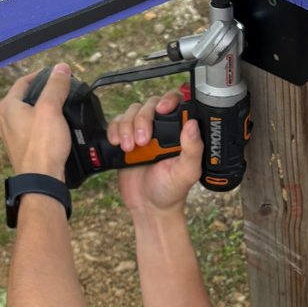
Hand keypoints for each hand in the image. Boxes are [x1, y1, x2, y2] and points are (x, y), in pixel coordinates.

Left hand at [0, 63, 71, 180]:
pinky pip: (31, 130)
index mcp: (8, 106)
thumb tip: (61, 68)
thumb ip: (55, 86)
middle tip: (62, 89)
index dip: (41, 74)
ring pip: (28, 114)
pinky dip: (42, 124)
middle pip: (25, 97)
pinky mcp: (21, 148)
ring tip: (61, 107)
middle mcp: (5, 120)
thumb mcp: (51, 108)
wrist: (41, 180)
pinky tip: (56, 128)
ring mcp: (11, 136)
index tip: (58, 73)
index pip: (24, 81)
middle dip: (43, 92)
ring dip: (43, 109)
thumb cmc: (43, 144)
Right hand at [109, 92, 202, 217]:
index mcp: (180, 133)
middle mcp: (162, 129)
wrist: (148, 206)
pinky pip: (117, 122)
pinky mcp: (125, 138)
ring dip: (127, 126)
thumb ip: (193, 150)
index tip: (162, 110)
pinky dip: (114, 129)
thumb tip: (193, 124)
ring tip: (129, 148)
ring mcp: (143, 132)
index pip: (177, 103)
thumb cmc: (171, 190)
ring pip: (132, 112)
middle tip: (142, 142)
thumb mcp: (187, 172)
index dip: (168, 100)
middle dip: (142, 119)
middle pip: (150, 104)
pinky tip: (117, 144)